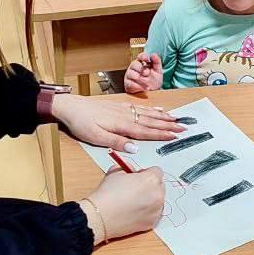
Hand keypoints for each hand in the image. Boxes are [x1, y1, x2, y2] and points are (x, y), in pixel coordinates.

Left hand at [49, 94, 183, 151]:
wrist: (70, 106)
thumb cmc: (81, 123)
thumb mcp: (95, 137)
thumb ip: (116, 142)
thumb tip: (135, 148)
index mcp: (122, 125)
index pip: (146, 131)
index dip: (161, 134)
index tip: (175, 136)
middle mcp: (126, 116)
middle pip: (151, 121)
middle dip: (168, 125)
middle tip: (183, 127)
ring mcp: (123, 109)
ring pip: (147, 113)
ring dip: (163, 117)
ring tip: (176, 119)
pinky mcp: (119, 106)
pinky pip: (140, 107)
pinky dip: (151, 109)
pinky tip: (158, 110)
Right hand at [85, 167, 164, 240]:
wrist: (100, 217)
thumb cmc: (107, 194)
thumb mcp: (115, 172)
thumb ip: (127, 167)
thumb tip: (131, 170)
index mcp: (151, 179)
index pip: (157, 171)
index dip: (146, 173)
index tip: (138, 177)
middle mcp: (158, 195)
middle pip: (159, 186)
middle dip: (150, 186)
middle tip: (135, 189)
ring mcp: (156, 210)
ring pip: (157, 201)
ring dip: (150, 199)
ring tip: (133, 202)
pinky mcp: (152, 223)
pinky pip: (153, 214)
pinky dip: (147, 212)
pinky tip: (133, 211)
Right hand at [124, 53, 163, 93]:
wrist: (152, 92)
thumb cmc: (154, 80)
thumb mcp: (158, 71)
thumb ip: (157, 62)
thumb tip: (153, 54)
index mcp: (141, 62)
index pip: (140, 56)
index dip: (143, 56)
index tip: (146, 58)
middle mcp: (134, 67)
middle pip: (134, 64)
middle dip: (142, 69)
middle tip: (147, 74)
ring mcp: (129, 75)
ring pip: (131, 74)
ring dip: (140, 79)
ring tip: (147, 84)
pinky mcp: (128, 84)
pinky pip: (131, 84)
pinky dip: (139, 86)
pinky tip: (145, 88)